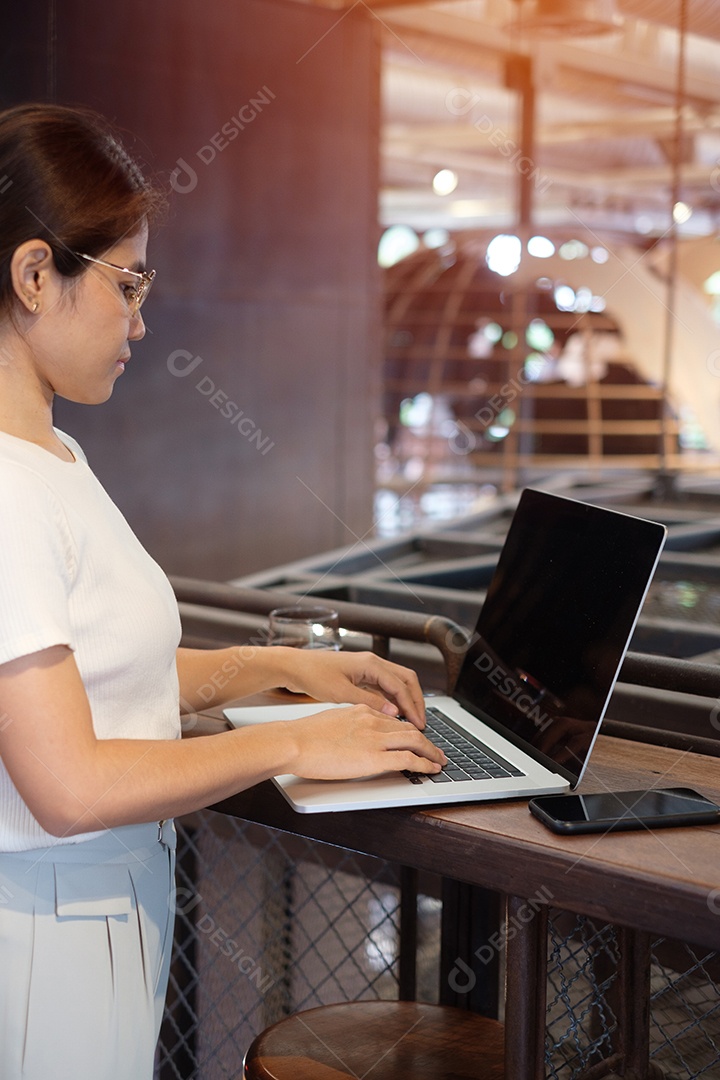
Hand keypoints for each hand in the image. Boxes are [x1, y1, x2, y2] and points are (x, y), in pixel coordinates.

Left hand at [278, 649, 426, 727]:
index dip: (412, 706)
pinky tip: (392, 714)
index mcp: (371, 664)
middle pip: (406, 680)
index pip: (401, 686)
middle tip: (421, 722)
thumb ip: (369, 702)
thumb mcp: (342, 693)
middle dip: (416, 701)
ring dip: (405, 700)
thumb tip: (393, 712)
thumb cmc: (313, 675)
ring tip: (410, 721)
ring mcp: (367, 668)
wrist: (294, 666)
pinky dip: (393, 699)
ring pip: (397, 683)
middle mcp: (372, 662)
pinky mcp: (360, 674)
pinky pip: (385, 686)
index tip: (419, 724)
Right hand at [282, 704, 445, 779]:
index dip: (406, 730)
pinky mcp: (375, 757)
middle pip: (409, 728)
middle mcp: (372, 720)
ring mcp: (375, 738)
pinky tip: (431, 769)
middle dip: (427, 740)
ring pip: (416, 741)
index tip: (413, 738)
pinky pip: (410, 759)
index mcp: (361, 710)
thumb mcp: (330, 721)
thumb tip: (351, 736)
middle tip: (435, 750)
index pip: (392, 719)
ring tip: (440, 761)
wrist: (294, 741)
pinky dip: (425, 764)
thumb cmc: (303, 736)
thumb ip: (347, 725)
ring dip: (432, 752)